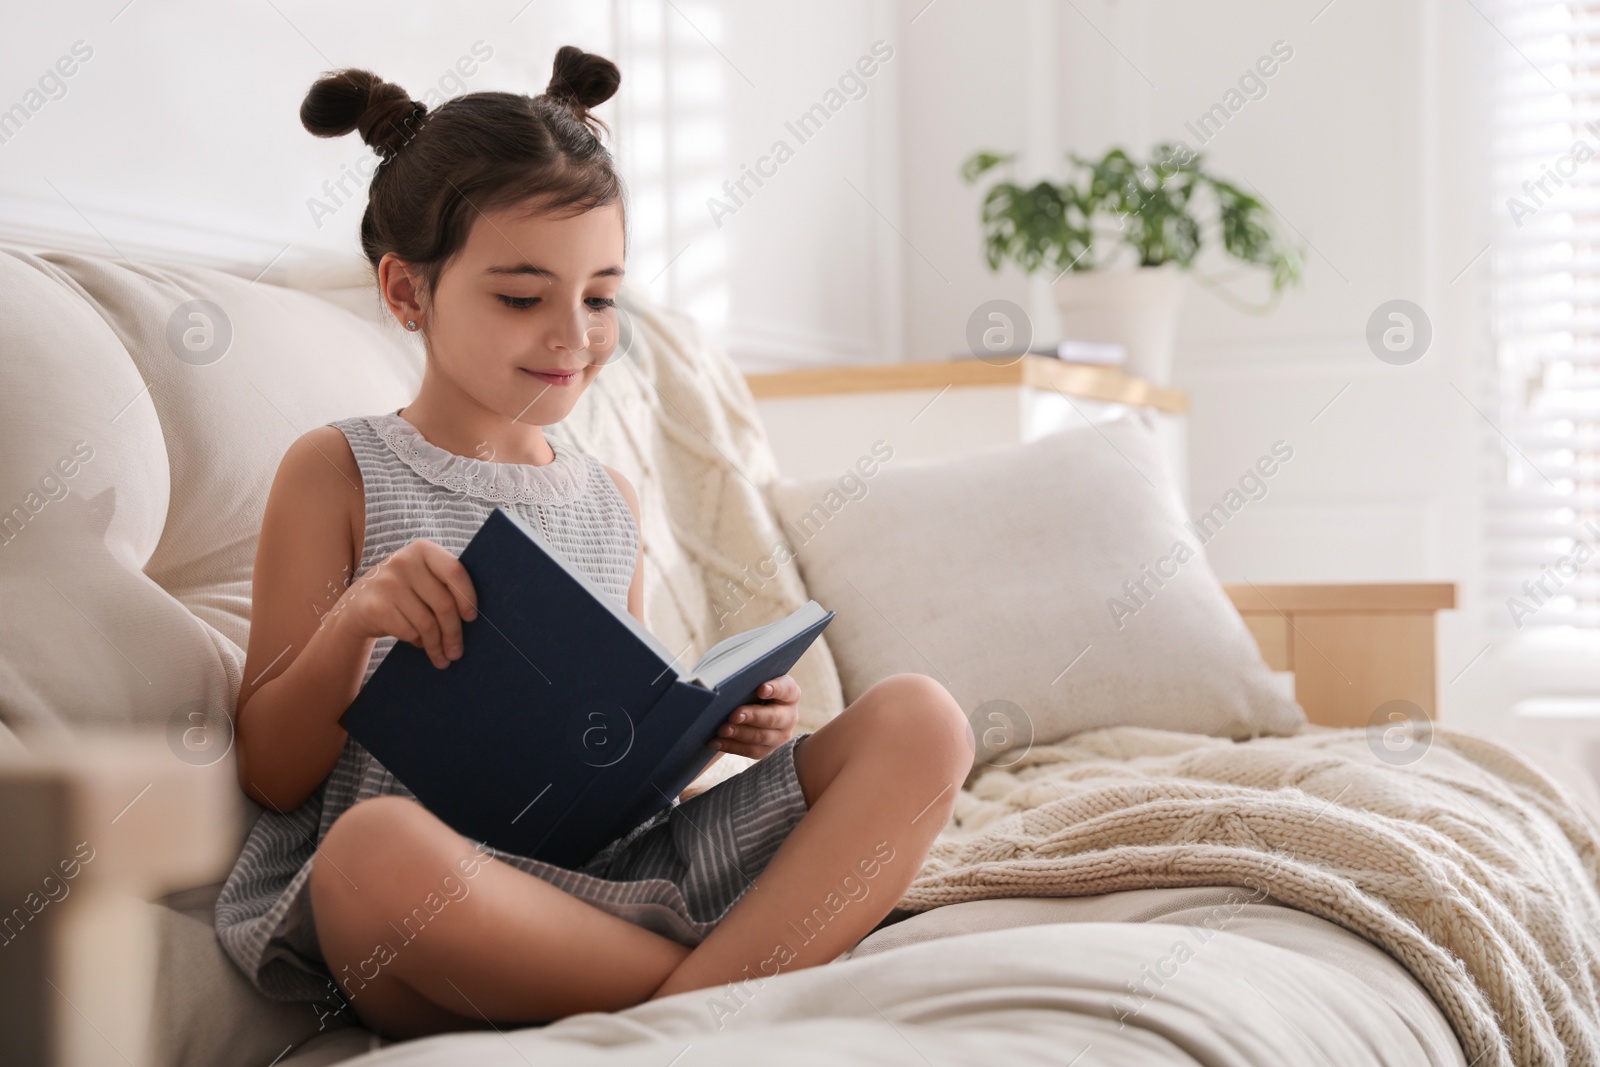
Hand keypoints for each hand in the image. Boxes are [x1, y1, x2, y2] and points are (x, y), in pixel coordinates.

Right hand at [324, 539, 477, 668]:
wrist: (357, 604)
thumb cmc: (404, 592)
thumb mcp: (422, 578)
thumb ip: (444, 586)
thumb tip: (472, 617)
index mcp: (423, 549)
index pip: (454, 571)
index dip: (467, 597)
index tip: (472, 618)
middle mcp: (403, 561)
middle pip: (444, 604)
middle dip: (454, 633)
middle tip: (457, 652)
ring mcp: (387, 583)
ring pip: (427, 623)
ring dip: (437, 645)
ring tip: (443, 657)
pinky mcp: (375, 606)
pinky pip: (409, 632)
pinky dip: (417, 642)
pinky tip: (418, 643)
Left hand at [712, 674, 799, 759]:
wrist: (750, 708)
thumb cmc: (751, 690)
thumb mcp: (754, 682)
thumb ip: (749, 680)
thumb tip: (730, 682)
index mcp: (790, 694)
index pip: (787, 689)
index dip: (775, 689)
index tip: (761, 689)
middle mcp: (789, 716)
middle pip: (773, 718)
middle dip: (752, 716)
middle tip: (734, 715)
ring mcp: (780, 736)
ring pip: (761, 737)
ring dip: (740, 733)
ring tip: (722, 730)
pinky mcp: (768, 750)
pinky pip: (751, 751)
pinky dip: (732, 747)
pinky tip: (718, 741)